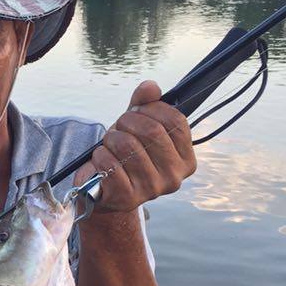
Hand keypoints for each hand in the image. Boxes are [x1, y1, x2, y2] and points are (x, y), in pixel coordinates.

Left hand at [75, 80, 196, 212]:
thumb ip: (145, 104)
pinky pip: (111, 164)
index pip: (176, 121)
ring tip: (109, 143)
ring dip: (112, 138)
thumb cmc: (125, 154)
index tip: (137, 110)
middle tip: (118, 126)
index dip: (152, 108)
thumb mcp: (137, 126)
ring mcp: (152, 190)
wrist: (104, 190)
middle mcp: (174, 177)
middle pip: (153, 131)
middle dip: (128, 121)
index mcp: (185, 160)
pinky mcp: (128, 198)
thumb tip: (150, 87)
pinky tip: (101, 159)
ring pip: (129, 146)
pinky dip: (100, 155)